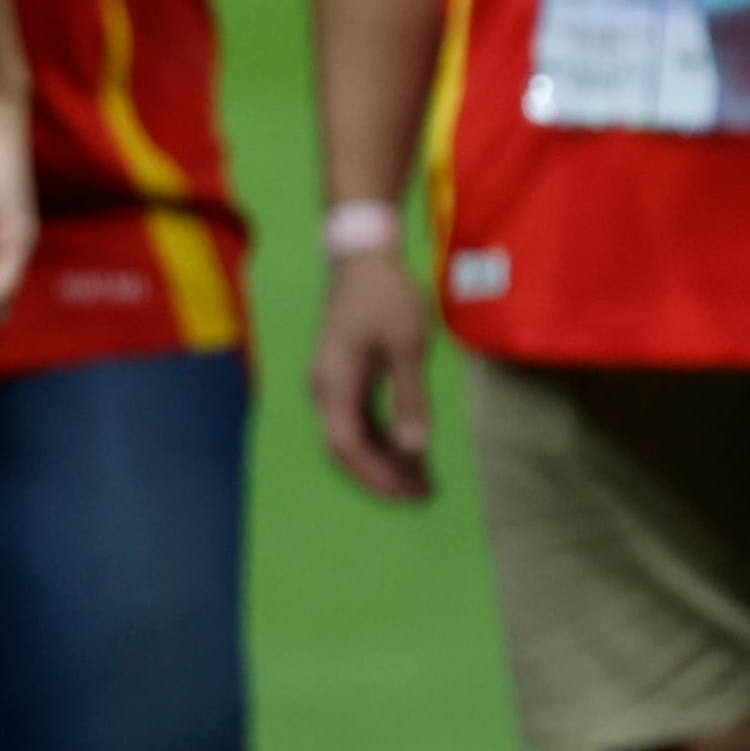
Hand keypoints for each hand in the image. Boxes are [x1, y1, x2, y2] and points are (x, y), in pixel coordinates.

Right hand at [309, 238, 437, 502]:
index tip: (406, 495)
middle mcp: (326, 388)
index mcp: (334, 382)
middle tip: (422, 496)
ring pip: (354, 435)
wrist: (363, 254)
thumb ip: (409, 400)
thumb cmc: (386, 296)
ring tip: (423, 482)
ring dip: (386, 459)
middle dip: (382, 474)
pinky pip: (360, 418)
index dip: (374, 474)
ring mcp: (334, 383)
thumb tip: (414, 449)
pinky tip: (412, 451)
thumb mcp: (406, 347)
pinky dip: (384, 438)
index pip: (345, 444)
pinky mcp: (346, 375)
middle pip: (346, 446)